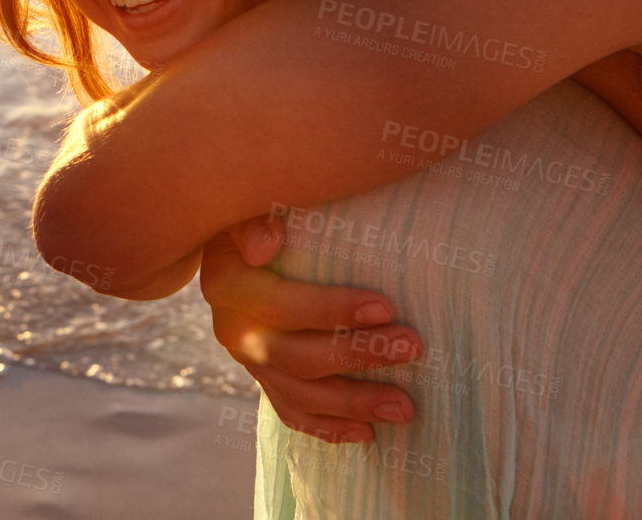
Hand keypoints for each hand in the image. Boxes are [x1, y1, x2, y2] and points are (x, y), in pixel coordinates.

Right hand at [201, 218, 422, 442]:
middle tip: (413, 346)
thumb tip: (267, 244)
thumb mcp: (244, 206)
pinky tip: (367, 434)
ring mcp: (248, 361)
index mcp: (228, 286)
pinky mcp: (264, 380)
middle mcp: (234, 330)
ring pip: (301, 394)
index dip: (333, 309)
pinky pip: (293, 413)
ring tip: (405, 406)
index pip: (282, 305)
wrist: (231, 246)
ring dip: (354, 402)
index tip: (386, 306)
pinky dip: (329, 428)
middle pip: (297, 356)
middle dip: (358, 355)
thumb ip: (253, 219)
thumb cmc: (255, 217)